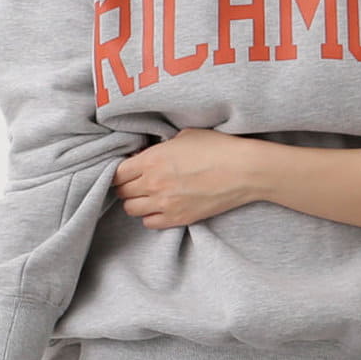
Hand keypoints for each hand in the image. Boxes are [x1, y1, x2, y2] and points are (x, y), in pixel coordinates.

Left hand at [112, 126, 256, 228]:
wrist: (243, 171)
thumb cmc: (217, 148)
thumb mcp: (184, 136)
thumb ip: (160, 147)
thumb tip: (149, 155)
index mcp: (152, 160)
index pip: (117, 173)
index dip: (119, 172)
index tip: (126, 171)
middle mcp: (154, 184)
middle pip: (122, 192)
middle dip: (125, 187)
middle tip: (135, 182)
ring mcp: (165, 204)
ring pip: (131, 210)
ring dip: (136, 202)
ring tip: (146, 196)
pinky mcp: (179, 218)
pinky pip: (149, 223)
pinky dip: (150, 216)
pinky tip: (159, 207)